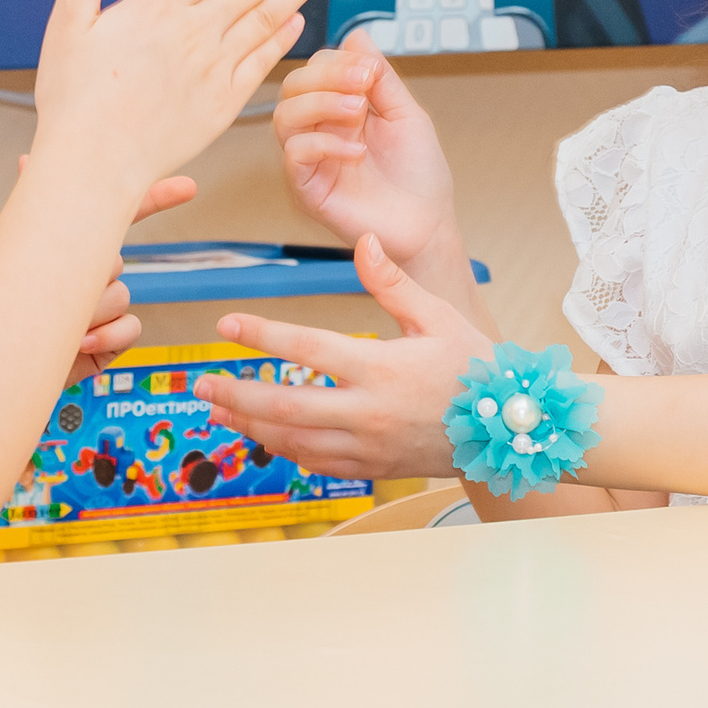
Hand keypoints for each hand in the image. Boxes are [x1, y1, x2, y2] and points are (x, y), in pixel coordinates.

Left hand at [31, 162, 194, 380]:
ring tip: (56, 324)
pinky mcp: (112, 341)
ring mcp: (105, 308)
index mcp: (76, 247)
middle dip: (89, 281)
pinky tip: (80, 343)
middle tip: (52, 293)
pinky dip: (107, 338)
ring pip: (121, 297)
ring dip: (89, 313)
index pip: (124, 218)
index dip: (158, 199)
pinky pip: (131, 329)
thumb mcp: (8, 248)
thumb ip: (31, 210)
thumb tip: (27, 158)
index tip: (190, 187)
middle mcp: (95, 275)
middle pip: (117, 263)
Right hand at [32, 0, 334, 200]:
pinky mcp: (222, 104)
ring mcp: (212, 69)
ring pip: (266, 18)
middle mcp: (193, 34)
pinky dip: (281, 40)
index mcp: (156, 9)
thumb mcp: (67, 25)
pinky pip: (260, 64)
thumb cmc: (75, 101)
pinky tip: (298, 22)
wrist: (94, 164)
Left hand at [191, 235, 486, 479]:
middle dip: (236, 394)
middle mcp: (367, 411)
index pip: (306, 349)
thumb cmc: (474, 366)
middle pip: (284, 404)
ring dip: (249, 424)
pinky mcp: (371, 467)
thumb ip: (393, 283)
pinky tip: (263, 434)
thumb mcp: (438, 316)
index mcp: (380, 367)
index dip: (262, 335)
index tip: (225, 324)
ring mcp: (366, 445)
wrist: (507, 431)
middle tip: (199, 383)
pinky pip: (315, 462)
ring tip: (218, 409)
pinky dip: (283, 448)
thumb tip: (365, 240)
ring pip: (292, 440)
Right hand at [274, 30, 464, 282]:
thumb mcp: (405, 113)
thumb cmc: (419, 173)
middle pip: (292, 88)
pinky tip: (356, 151)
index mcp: (339, 109)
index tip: (369, 72)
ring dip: (320, 104)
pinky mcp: (307, 189)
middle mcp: (318, 130)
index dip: (336, 63)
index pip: (315, 69)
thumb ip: (380, 78)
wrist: (428, 224)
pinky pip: (295, 155)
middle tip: (362, 86)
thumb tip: (356, 36)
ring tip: (357, 112)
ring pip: (284, 117)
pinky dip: (323, 144)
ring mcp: (311, 160)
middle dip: (325, 78)